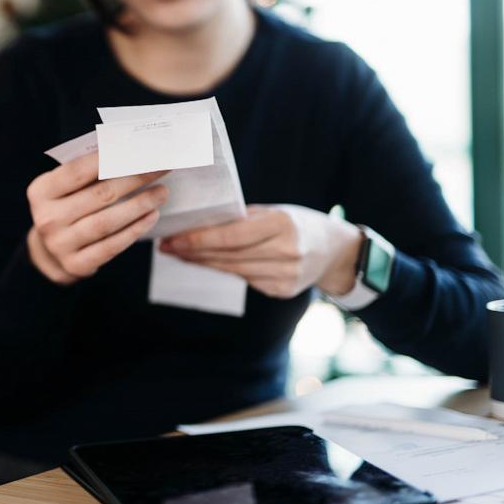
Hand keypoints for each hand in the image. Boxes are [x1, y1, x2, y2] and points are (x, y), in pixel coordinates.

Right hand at [27, 153, 167, 283]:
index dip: (109, 158)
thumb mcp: (64, 187)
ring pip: (107, 222)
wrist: (50, 250)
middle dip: (135, 179)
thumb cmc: (65, 207)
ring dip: (140, 205)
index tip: (138, 150)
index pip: (77, 171)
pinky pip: (112, 246)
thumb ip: (87, 171)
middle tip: (160, 168)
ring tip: (161, 193)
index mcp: (41, 191)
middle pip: (99, 195)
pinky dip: (135, 229)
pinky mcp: (76, 264)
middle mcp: (47, 218)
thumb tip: (128, 152)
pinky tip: (151, 216)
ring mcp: (60, 244)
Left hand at [159, 204, 362, 298]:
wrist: (336, 251)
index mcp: (282, 224)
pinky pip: (244, 280)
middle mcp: (286, 252)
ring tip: (180, 255)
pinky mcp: (282, 291)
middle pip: (227, 256)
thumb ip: (242, 219)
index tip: (171, 239)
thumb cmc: (298, 223)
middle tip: (167, 247)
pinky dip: (224, 271)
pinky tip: (206, 264)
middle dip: (192, 252)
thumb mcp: (275, 212)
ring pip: (232, 271)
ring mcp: (285, 276)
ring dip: (202, 263)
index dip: (198, 240)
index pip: (230, 236)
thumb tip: (199, 225)